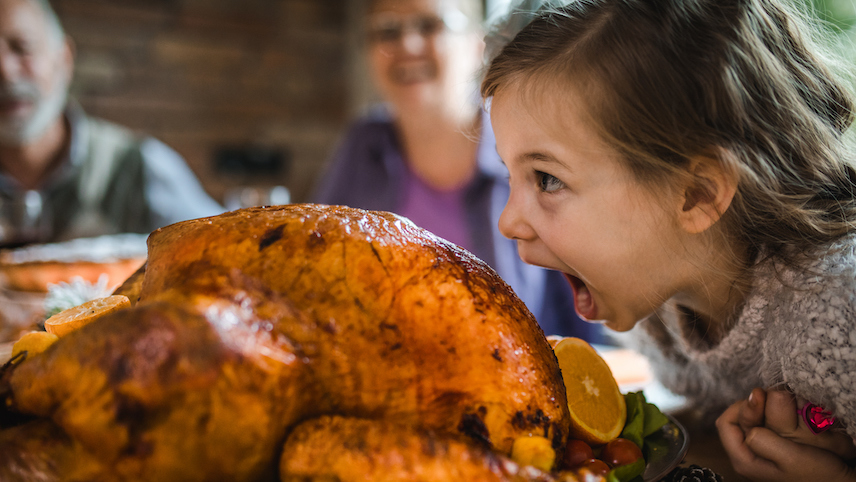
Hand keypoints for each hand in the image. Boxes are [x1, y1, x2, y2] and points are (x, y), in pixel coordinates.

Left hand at [716, 388, 855, 481]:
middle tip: (781, 401)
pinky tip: (798, 415)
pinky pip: (773, 422)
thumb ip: (763, 439)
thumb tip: (747, 416)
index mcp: (744, 459)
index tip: (761, 397)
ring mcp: (764, 449)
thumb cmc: (819, 476)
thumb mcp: (790, 457)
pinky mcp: (778, 445)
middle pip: (742, 417)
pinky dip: (783, 414)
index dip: (741, 406)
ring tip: (793, 408)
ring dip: (773, 407)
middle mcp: (750, 454)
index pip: (725, 423)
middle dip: (760, 405)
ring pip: (758, 417)